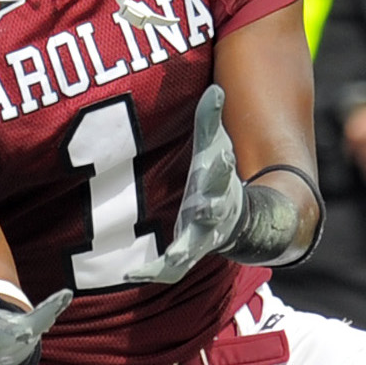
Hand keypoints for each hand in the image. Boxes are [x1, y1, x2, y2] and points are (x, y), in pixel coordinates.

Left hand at [125, 84, 235, 283]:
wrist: (235, 221)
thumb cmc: (216, 177)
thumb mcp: (213, 147)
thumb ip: (210, 120)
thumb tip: (216, 90)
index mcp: (218, 184)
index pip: (223, 172)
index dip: (223, 163)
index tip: (222, 153)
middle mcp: (212, 213)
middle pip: (215, 210)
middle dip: (212, 207)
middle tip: (205, 205)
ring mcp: (200, 237)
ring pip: (193, 249)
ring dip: (181, 254)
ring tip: (168, 261)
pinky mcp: (185, 254)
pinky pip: (169, 269)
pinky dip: (153, 273)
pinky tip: (130, 275)